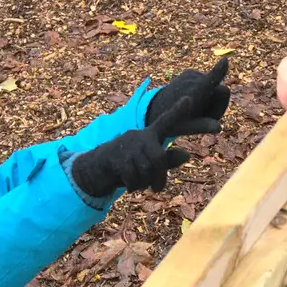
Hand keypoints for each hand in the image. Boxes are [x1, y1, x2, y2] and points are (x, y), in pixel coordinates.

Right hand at [71, 97, 209, 197]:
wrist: (96, 168)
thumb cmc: (129, 165)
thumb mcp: (150, 164)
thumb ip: (168, 161)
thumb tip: (187, 154)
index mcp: (151, 135)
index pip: (167, 122)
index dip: (178, 111)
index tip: (189, 98)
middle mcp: (140, 136)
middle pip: (159, 158)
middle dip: (158, 177)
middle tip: (156, 188)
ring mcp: (127, 145)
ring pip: (146, 169)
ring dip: (144, 183)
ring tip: (139, 184)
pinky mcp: (115, 156)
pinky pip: (132, 176)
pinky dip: (134, 185)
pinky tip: (129, 186)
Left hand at [147, 56, 229, 131]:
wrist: (157, 109)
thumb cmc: (173, 123)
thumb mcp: (186, 128)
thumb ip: (203, 127)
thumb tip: (219, 128)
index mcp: (193, 94)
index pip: (209, 83)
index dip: (219, 71)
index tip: (225, 61)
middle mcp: (193, 80)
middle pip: (222, 91)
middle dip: (219, 103)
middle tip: (203, 116)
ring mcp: (191, 73)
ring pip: (217, 87)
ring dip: (212, 99)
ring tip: (194, 108)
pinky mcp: (190, 71)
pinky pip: (209, 82)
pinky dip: (205, 91)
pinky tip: (192, 100)